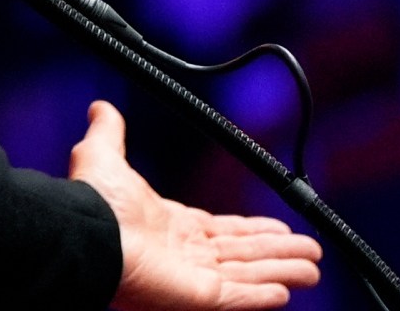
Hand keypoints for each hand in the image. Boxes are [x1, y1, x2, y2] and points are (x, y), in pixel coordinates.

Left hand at [69, 101, 322, 309]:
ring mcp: (193, 277)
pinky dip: (262, 295)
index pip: (222, 231)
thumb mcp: (103, 157)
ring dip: (282, 270)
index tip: (279, 228)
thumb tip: (101, 107)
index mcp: (170, 226)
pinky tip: (285, 293)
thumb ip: (109, 133)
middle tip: (311, 251)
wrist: (87, 234)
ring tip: (313, 269)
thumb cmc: (92, 202)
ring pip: (250, 274)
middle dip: (278, 253)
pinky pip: (239, 297)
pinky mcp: (199, 296)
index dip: (252, 231)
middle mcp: (185, 254)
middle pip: (244, 254)